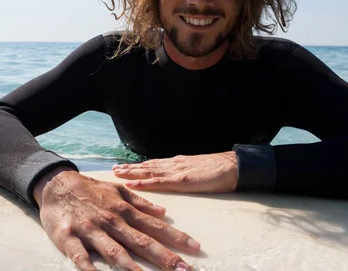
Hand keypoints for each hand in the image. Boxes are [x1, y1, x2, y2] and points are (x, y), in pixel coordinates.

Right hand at [34, 168, 199, 270]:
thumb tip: (165, 212)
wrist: (56, 184)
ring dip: (131, 266)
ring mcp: (90, 230)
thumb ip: (140, 203)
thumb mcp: (117, 190)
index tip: (195, 248)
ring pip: (114, 251)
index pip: (155, 226)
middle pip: (141, 241)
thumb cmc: (90, 190)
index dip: (176, 238)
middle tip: (185, 269)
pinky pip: (80, 257)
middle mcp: (111, 221)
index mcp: (124, 211)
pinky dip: (89, 269)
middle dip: (164, 256)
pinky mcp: (69, 238)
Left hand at [112, 152, 237, 192]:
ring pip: (148, 171)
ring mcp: (176, 171)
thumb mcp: (199, 171)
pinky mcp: (181, 179)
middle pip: (147, 165)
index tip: (125, 166)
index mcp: (178, 163)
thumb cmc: (220, 171)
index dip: (138, 165)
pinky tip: (131, 183)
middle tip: (113, 169)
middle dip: (130, 167)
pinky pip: (158, 181)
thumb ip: (187, 174)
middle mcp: (174, 164)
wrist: (233, 167)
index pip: (154, 164)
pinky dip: (143, 182)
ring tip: (116, 173)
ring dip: (131, 172)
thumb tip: (177, 179)